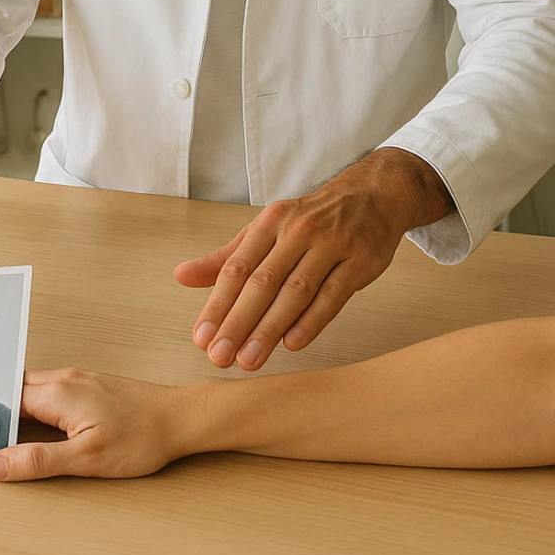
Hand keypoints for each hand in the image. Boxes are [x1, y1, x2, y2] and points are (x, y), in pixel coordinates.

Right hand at [0, 369, 187, 480]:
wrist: (181, 419)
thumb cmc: (141, 438)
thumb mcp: (86, 458)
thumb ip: (37, 460)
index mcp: (58, 393)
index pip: (5, 401)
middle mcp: (65, 379)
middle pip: (16, 392)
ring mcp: (79, 380)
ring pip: (33, 390)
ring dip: (17, 410)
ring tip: (4, 437)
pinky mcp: (91, 386)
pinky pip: (51, 392)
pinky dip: (37, 407)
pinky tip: (40, 427)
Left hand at [174, 149, 453, 370]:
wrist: (372, 195)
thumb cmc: (311, 220)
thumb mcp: (265, 231)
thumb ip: (226, 258)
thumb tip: (181, 276)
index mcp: (270, 223)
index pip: (237, 268)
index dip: (217, 305)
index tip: (201, 338)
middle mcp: (298, 231)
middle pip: (263, 282)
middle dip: (238, 322)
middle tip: (219, 356)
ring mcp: (332, 244)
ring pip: (296, 291)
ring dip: (270, 328)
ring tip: (249, 359)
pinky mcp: (361, 260)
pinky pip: (333, 295)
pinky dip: (312, 321)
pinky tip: (292, 343)